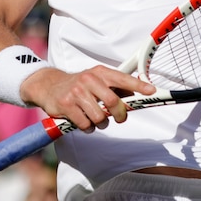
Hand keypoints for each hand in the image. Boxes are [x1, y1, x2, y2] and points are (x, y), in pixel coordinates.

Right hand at [20, 67, 155, 132]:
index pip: (123, 79)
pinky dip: (87, 128)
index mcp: (100, 72)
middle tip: (118, 119)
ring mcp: (77, 92)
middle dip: (119, 115)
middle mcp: (89, 80)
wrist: (49, 85)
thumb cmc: (78, 85)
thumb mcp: (97, 81)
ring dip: (100, 123)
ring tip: (95, 119)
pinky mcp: (67, 105)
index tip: (151, 91)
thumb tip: (136, 95)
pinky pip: (85, 124)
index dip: (138, 86)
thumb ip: (115, 88)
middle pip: (113, 102)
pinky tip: (83, 122)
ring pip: (99, 117)